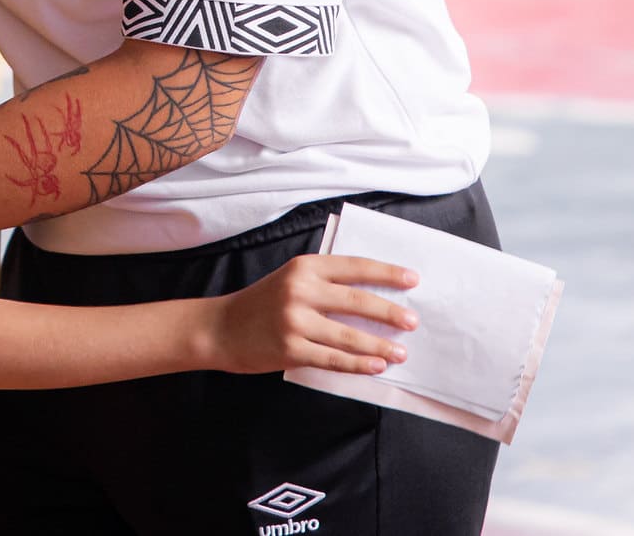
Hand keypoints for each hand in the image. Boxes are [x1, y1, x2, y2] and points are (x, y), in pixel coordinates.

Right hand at [206, 253, 418, 376]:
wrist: (221, 328)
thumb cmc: (261, 303)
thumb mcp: (289, 280)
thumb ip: (323, 282)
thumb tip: (373, 295)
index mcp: (303, 267)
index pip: (353, 267)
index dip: (385, 273)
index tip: (412, 279)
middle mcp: (299, 290)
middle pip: (356, 301)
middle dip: (389, 312)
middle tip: (412, 321)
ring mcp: (294, 321)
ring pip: (348, 335)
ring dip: (379, 345)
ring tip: (401, 352)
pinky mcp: (291, 349)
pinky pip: (333, 359)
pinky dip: (359, 364)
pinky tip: (376, 366)